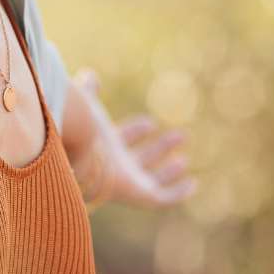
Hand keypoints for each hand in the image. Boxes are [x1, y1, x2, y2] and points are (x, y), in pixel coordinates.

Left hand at [72, 67, 194, 207]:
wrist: (80, 153)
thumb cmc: (83, 129)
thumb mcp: (89, 105)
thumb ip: (89, 92)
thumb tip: (89, 75)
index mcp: (103, 146)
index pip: (122, 139)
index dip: (136, 131)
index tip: (150, 122)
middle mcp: (116, 166)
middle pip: (141, 159)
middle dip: (160, 148)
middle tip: (182, 135)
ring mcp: (128, 182)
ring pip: (152, 179)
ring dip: (169, 170)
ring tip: (184, 161)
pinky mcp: (140, 194)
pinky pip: (163, 199)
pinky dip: (178, 194)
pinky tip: (192, 185)